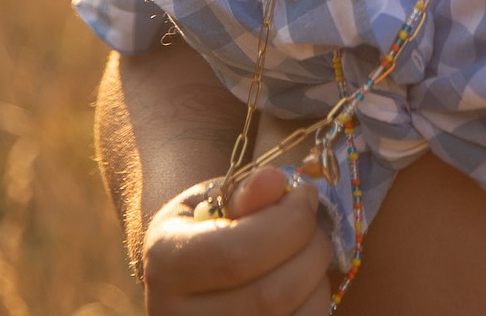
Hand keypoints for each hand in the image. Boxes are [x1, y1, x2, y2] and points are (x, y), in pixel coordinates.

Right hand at [140, 166, 331, 314]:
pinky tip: (305, 288)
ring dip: (319, 283)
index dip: (290, 222)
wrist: (187, 279)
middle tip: (316, 228)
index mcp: (166, 264)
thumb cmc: (208, 228)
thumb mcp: (215, 198)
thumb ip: (245, 192)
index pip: (239, 255)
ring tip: (309, 257)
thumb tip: (274, 181)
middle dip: (313, 251)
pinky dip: (314, 307)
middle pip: (271, 296)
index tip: (306, 197)